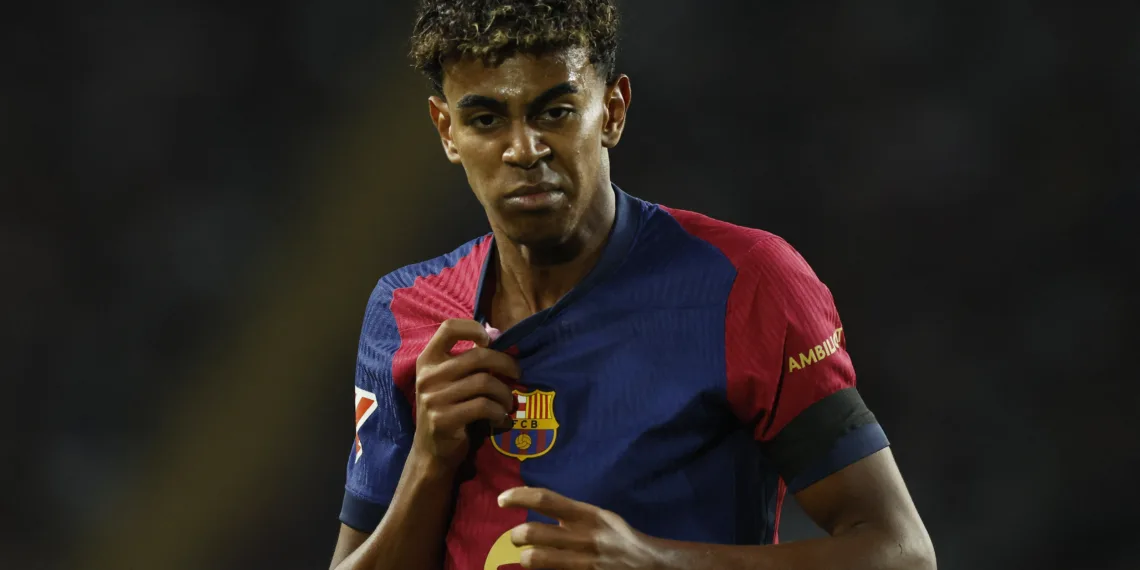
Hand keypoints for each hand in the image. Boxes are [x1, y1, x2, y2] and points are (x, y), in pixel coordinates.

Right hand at [412, 319, 519, 469]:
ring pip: (485, 382)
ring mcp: (433, 398)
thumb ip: (468, 358)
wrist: (431, 451)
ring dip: (505, 393)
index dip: (473, 328)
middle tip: (517, 374)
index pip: (448, 328)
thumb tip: (496, 331)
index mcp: (427, 360)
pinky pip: (483, 406)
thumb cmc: (447, 409)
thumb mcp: (450, 381)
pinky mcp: (443, 419)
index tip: (489, 341)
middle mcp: (427, 376)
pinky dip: (499, 412)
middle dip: (505, 363)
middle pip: (477, 356)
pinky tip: (501, 419)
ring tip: (509, 403)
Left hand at [498, 487, 664, 569]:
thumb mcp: (600, 518)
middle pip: (532, 532)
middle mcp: (582, 537)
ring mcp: (583, 562)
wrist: (648, 566)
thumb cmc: (620, 539)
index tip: (502, 499)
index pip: (545, 499)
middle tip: (516, 538)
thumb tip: (537, 506)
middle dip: (515, 535)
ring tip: (527, 558)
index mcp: (587, 515)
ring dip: (525, 559)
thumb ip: (573, 514)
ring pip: (534, 560)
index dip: (519, 496)